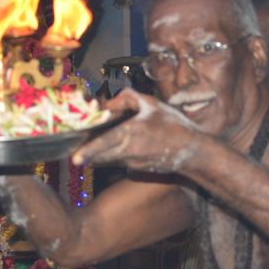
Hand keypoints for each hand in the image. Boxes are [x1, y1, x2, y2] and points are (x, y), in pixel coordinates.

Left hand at [72, 89, 200, 172]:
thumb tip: (109, 104)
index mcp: (132, 133)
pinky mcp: (136, 169)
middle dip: (87, 153)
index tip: (75, 159)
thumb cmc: (174, 126)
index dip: (88, 152)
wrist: (192, 152)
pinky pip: (118, 161)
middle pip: (99, 157)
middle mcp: (129, 151)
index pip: (104, 144)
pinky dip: (113, 155)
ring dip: (99, 154)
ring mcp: (132, 163)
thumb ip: (128, 98)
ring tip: (94, 145)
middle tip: (76, 151)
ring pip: (108, 159)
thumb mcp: (152, 104)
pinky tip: (119, 147)